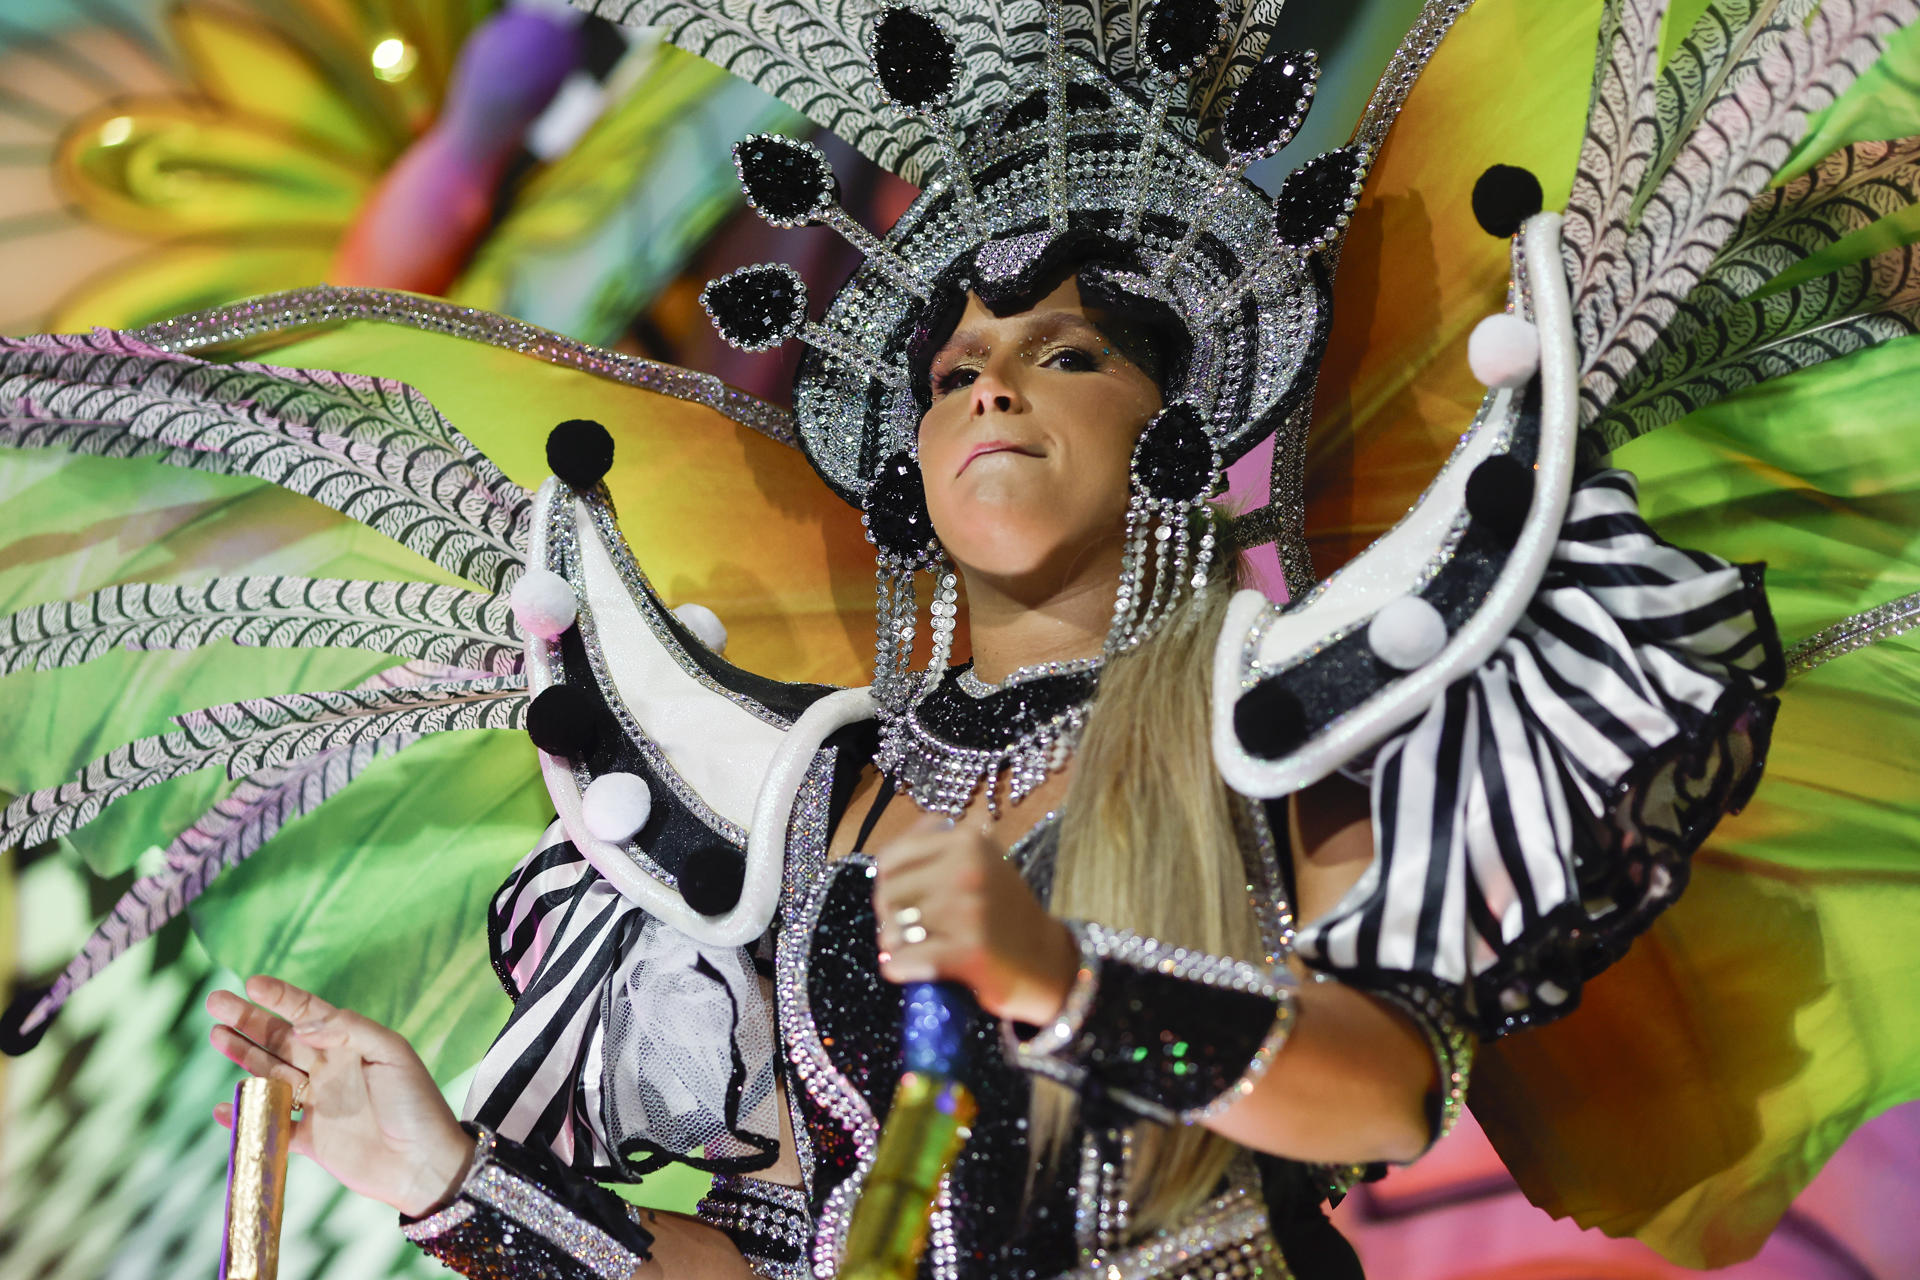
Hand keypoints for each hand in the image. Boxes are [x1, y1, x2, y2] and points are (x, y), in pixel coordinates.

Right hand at [207, 975, 473, 1216]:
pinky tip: (222, 1108)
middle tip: (215, 1001)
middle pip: (280, 1039)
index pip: (308, 1013)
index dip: (280, 997)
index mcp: (350, 1045)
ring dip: (243, 1056)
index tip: (251, 983)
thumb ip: (349, 1030)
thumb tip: (301, 1025)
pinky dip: (245, 1117)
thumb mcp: (392, 1053)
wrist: (424, 1163)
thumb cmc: (416, 1102)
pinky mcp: (309, 1140)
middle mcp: (329, 1069)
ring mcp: (317, 1103)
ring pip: (270, 1075)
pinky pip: (269, 1124)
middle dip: (248, 1021)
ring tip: (216, 1035)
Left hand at [870, 815, 1079, 1024]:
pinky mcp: (969, 952)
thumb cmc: (1005, 912)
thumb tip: (886, 858)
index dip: (888, 883)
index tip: (904, 900)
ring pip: (893, 930)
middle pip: (888, 894)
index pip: (891, 858)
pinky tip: (912, 969)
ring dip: (897, 946)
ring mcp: (968, 910)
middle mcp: (967, 868)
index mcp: (968, 841)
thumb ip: (936, 849)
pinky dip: (900, 969)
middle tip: (910, 931)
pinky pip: (904, 960)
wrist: (1048, 959)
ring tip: (917, 949)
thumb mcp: (981, 863)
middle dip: (891, 917)